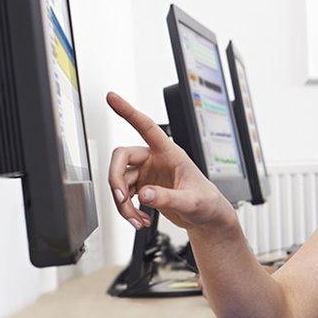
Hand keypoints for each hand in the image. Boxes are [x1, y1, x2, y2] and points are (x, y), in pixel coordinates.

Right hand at [106, 91, 234, 231]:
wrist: (206, 217)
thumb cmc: (206, 202)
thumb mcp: (191, 201)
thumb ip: (168, 198)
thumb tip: (145, 194)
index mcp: (170, 152)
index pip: (146, 126)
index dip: (128, 111)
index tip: (111, 97)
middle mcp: (155, 159)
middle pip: (121, 157)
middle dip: (115, 179)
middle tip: (121, 199)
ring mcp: (147, 173)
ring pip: (119, 181)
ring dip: (123, 203)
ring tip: (137, 221)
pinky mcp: (143, 187)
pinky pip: (123, 195)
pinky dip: (127, 210)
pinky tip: (140, 220)